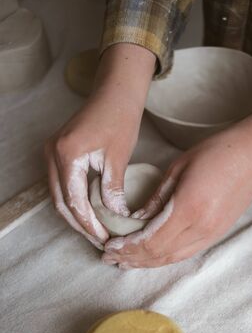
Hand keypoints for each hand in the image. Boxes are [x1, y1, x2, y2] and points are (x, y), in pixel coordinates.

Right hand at [45, 44, 154, 247]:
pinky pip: (60, 184)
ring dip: (75, 214)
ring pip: (57, 195)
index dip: (89, 223)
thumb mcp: (118, 158)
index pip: (74, 200)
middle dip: (79, 223)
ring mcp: (50, 152)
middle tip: (98, 239)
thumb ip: (112, 190)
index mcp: (67, 155)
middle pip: (60, 201)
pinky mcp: (56, 152)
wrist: (115, 93)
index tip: (103, 237)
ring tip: (94, 230)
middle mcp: (52, 154)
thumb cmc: (119, 119)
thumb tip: (115, 217)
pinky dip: (72, 200)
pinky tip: (88, 211)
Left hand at [103, 93, 251, 266]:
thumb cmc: (215, 153)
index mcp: (189, 209)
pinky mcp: (217, 235)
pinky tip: (150, 258)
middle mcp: (201, 229)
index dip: (127, 247)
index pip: (151, 240)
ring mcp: (211, 235)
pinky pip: (185, 253)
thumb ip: (156, 199)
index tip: (109, 246)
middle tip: (109, 258)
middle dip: (131, 259)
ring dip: (146, 263)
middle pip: (159, 254)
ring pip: (172, 258)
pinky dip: (163, 258)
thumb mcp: (177, 169)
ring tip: (124, 263)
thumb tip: (135, 221)